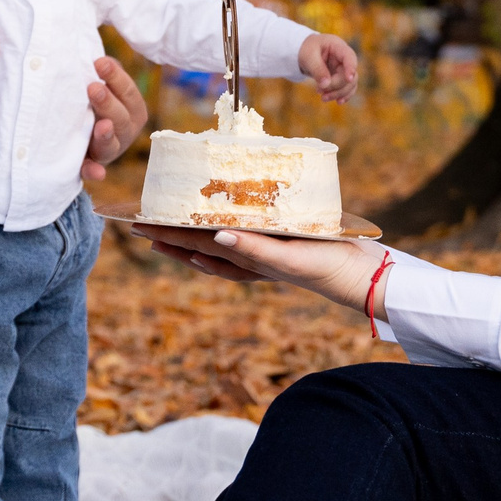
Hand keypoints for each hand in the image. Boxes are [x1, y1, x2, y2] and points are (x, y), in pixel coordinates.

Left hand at [81, 56, 148, 179]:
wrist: (81, 136)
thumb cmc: (94, 103)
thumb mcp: (104, 88)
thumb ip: (105, 73)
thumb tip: (100, 59)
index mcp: (132, 109)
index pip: (127, 91)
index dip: (115, 77)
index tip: (99, 62)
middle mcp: (125, 131)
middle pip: (120, 117)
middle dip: (107, 103)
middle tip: (93, 87)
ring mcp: (110, 150)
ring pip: (110, 144)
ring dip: (105, 135)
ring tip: (101, 125)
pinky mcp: (93, 166)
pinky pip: (93, 170)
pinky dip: (94, 172)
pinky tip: (96, 173)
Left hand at [131, 223, 382, 310]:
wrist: (361, 276)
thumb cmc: (325, 267)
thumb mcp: (288, 259)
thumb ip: (254, 250)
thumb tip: (216, 238)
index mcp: (247, 259)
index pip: (198, 244)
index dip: (168, 234)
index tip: (139, 224)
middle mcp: (250, 259)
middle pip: (200, 247)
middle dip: (169, 237)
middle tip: (139, 225)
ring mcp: (264, 255)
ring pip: (217, 248)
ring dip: (190, 241)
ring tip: (166, 233)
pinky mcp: (281, 247)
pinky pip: (243, 244)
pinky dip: (226, 240)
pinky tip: (223, 233)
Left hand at [300, 33, 360, 102]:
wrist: (303, 52)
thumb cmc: (306, 50)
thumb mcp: (308, 57)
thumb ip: (317, 69)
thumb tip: (326, 85)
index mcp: (337, 46)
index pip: (349, 56)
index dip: (351, 67)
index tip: (349, 79)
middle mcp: (344, 58)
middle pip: (348, 74)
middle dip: (336, 86)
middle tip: (319, 92)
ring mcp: (344, 68)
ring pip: (350, 84)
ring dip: (338, 93)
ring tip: (323, 98)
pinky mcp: (341, 77)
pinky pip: (347, 88)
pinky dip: (343, 95)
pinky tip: (338, 101)